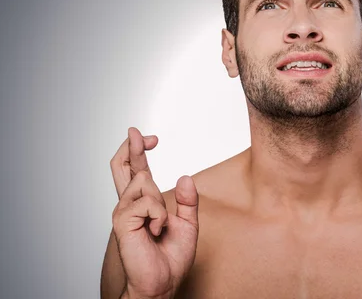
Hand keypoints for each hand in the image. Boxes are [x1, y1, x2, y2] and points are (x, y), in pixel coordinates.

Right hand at [110, 127, 198, 298]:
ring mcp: (123, 211)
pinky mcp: (122, 221)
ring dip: (159, 201)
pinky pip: (146, 201)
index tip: (151, 138)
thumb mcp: (188, 223)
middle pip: (120, 166)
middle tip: (136, 132)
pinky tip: (156, 230)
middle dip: (130, 146)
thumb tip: (184, 177)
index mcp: (143, 203)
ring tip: (160, 226)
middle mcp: (129, 204)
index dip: (139, 151)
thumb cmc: (170, 257)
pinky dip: (158, 215)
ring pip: (142, 181)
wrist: (162, 282)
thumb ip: (187, 201)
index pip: (136, 170)